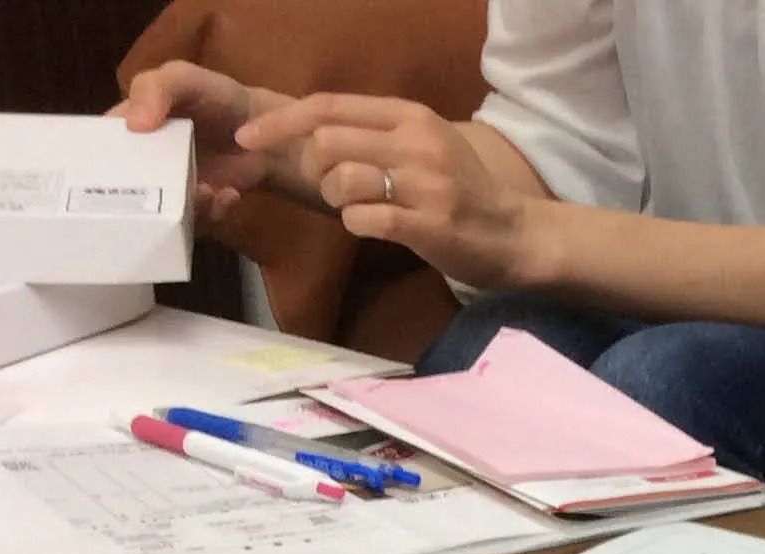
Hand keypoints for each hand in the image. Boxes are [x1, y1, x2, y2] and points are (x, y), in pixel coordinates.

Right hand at [114, 59, 293, 222]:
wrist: (261, 128)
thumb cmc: (215, 98)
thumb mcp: (183, 79)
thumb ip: (156, 89)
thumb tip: (132, 125)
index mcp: (126, 132)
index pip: (96, 155)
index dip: (93, 168)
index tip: (104, 177)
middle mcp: (143, 167)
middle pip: (125, 194)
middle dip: (139, 200)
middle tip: (163, 191)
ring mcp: (172, 191)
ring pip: (163, 216)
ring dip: (183, 208)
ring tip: (206, 191)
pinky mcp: (199, 210)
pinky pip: (197, 224)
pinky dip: (212, 213)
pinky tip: (228, 194)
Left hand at [239, 93, 532, 287]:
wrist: (516, 235)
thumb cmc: (463, 192)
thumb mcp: (423, 145)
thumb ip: (373, 134)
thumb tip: (309, 134)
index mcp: (410, 116)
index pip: (328, 106)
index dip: (281, 122)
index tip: (248, 138)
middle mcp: (417, 142)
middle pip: (327, 143)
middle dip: (315, 170)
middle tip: (335, 190)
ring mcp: (425, 183)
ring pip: (341, 181)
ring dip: (336, 201)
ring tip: (361, 209)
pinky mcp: (428, 224)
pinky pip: (362, 220)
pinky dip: (358, 225)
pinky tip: (379, 228)